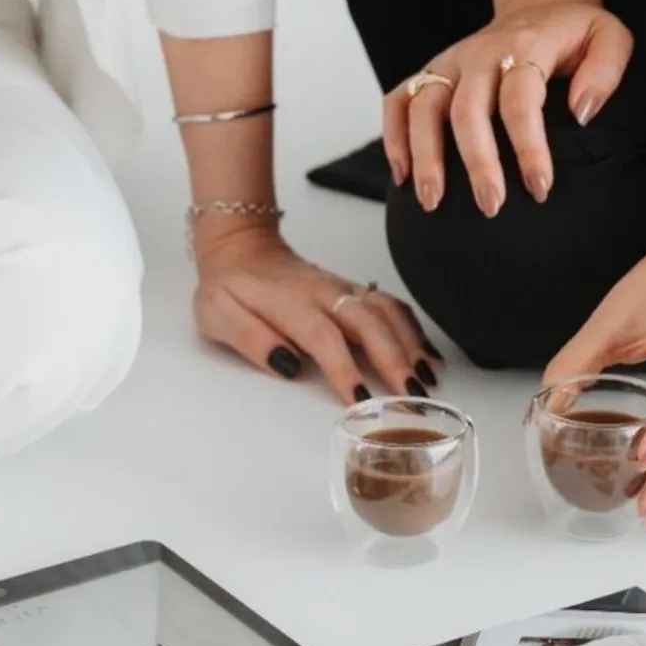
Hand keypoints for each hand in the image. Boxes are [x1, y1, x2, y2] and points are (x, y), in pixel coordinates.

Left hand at [192, 220, 440, 402]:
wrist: (240, 246)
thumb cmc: (227, 287)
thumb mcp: (218, 315)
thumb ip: (251, 339)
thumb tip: (287, 365)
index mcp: (289, 303)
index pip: (323, 337)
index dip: (344, 368)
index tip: (361, 399)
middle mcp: (324, 293)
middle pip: (369, 322)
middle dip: (395, 360)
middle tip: (411, 397)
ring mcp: (343, 290)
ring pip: (387, 312)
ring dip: (411, 345)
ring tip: (427, 379)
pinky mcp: (353, 291)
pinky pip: (391, 305)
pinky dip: (413, 329)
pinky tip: (427, 355)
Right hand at [383, 0, 632, 213]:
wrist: (539, 5)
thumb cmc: (574, 35)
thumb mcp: (610, 39)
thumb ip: (605, 71)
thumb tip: (582, 113)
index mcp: (525, 45)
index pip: (520, 99)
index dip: (528, 146)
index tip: (540, 188)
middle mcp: (480, 53)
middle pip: (466, 110)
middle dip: (476, 163)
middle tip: (490, 206)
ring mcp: (448, 64)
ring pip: (423, 107)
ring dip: (424, 156)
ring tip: (432, 202)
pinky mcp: (429, 74)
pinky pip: (397, 101)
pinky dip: (393, 137)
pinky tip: (402, 176)